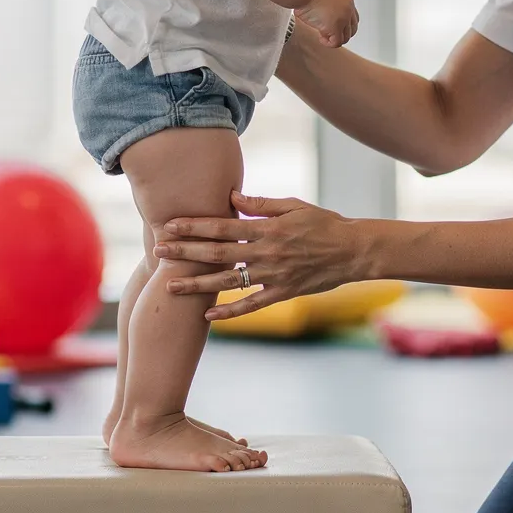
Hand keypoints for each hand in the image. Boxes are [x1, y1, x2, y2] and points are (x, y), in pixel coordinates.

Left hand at [156, 193, 372, 320]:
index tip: (170, 224)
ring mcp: (274, 275)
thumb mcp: (294, 206)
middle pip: (218, 253)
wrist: (355, 251)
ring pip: (229, 282)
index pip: (222, 226)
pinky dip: (230, 312)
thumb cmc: (325, 223)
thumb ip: (262, 203)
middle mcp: (266, 252)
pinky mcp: (283, 293)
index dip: (194, 225)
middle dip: (186, 251)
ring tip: (171, 285)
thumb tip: (231, 195)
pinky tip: (208, 317)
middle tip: (158, 250)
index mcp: (267, 228)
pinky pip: (252, 304)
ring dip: (198, 284)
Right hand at [295, 0, 358, 47]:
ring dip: (333, 39)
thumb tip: (327, 19)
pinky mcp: (336, 27)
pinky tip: (320, 37)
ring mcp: (344, 18)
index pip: (353, 19)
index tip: (334, 28)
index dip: (344, 26)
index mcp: (347, 0)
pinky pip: (336, 42)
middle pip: (352, 30)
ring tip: (322, 34)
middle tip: (328, 34)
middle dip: (340, 34)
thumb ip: (332, 7)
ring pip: (345, 38)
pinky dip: (328, 43)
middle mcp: (348, 9)